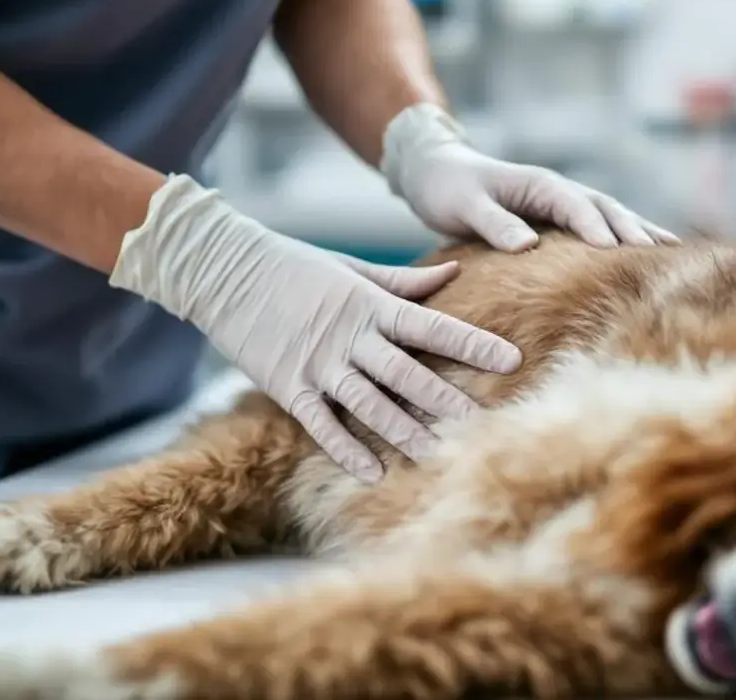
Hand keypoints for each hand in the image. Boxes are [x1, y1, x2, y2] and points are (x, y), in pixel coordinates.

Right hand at [110, 175, 521, 481]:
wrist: (223, 269)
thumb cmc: (293, 264)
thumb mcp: (352, 268)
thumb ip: (404, 282)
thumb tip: (455, 273)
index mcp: (371, 305)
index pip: (434, 326)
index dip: (474, 345)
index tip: (511, 360)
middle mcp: (350, 337)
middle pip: (408, 374)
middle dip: (447, 400)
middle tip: (483, 423)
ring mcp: (318, 364)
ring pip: (370, 404)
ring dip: (405, 432)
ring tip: (438, 454)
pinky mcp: (288, 385)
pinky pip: (322, 424)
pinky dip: (347, 449)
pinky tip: (374, 471)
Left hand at [382, 104, 679, 251]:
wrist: (439, 173)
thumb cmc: (448, 188)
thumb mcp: (463, 206)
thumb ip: (494, 223)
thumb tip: (527, 245)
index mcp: (540, 185)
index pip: (575, 206)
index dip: (595, 228)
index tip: (615, 253)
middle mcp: (559, 192)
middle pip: (607, 210)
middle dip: (633, 232)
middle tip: (659, 259)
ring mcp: (565, 204)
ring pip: (613, 218)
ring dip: (642, 235)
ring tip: (675, 258)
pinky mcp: (563, 220)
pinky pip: (603, 228)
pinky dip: (629, 240)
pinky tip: (651, 257)